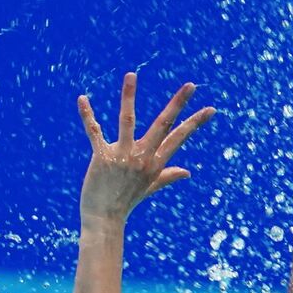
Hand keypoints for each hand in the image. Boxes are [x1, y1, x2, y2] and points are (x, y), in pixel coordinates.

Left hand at [77, 74, 214, 224]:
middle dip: (178, 104)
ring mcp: (123, 156)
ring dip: (129, 96)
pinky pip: (94, 131)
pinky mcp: (102, 157)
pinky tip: (82, 99)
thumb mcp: (150, 187)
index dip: (195, 123)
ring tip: (131, 74)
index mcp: (156, 163)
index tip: (211, 109)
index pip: (180, 138)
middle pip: (163, 125)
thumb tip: (187, 172)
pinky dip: (87, 115)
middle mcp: (143, 157)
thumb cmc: (127, 201)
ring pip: (128, 120)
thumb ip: (168, 176)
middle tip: (191, 85)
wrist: (105, 218)